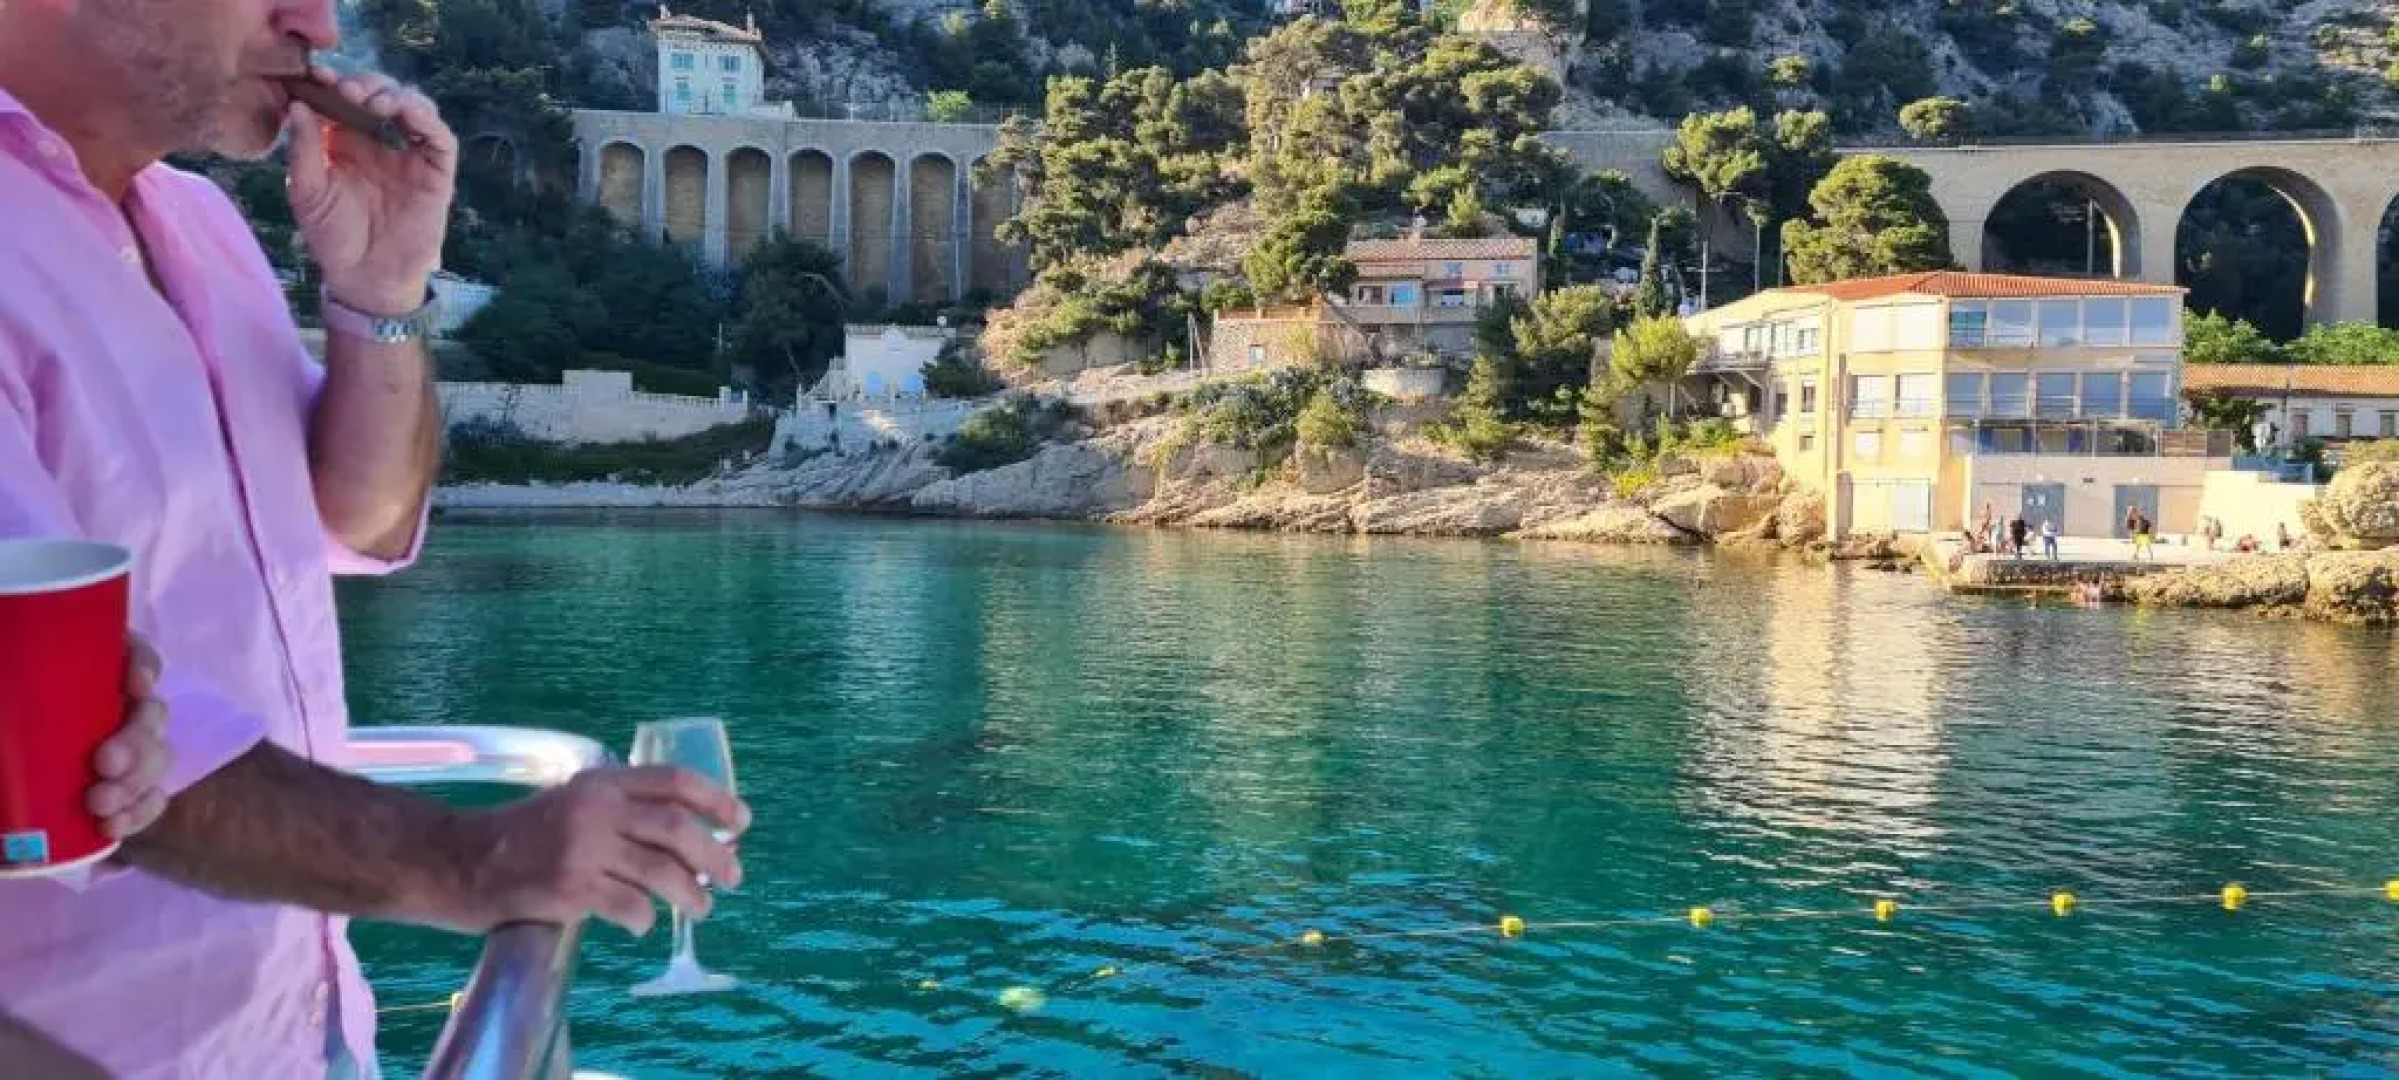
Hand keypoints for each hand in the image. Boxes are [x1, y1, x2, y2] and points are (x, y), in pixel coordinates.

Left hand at [88, 636, 170, 839]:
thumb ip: (0, 698)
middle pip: (149, 713)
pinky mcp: (116, 793)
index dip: (144, 666)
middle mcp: (106, 707)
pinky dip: (138, 812)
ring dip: (136, 781)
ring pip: (154, 758)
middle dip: (137, 740)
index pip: (131, 655)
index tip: (134, 684)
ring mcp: (117, 751)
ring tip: (100, 804)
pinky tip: (113, 825)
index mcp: (79, 674)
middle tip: (104, 763)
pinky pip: (147, 799)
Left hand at [285, 68, 456, 315]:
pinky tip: (406, 112)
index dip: (332, 81)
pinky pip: (439, 138)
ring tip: (374, 102)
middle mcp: (380, 141)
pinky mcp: (437, 172)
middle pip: (380, 93)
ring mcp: (411, 154)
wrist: (366, 277)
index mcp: (345, 140)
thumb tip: (297, 104)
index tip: (315, 75)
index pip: (343, 98)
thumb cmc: (332, 238)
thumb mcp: (306, 192)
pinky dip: (427, 119)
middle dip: (365, 83)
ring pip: (413, 106)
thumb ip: (303, 149)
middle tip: (346, 90)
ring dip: (396, 95)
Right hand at [452, 767, 750, 936]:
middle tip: (733, 876)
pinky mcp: (570, 888)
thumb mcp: (573, 802)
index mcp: (602, 783)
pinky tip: (644, 924)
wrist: (460, 861)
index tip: (742, 824)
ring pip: (661, 870)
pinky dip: (646, 918)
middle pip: (677, 826)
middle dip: (715, 854)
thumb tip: (687, 838)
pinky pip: (630, 906)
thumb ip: (621, 810)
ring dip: (691, 894)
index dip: (716, 800)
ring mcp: (583, 848)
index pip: (674, 781)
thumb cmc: (522, 836)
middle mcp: (597, 809)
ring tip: (701, 908)